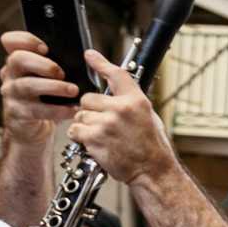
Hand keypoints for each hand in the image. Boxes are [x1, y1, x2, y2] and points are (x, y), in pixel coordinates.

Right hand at [0, 30, 78, 144]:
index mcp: (18, 62)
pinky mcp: (19, 113)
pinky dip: (58, 110)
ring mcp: (12, 94)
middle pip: (18, 59)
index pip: (10, 41)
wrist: (31, 129)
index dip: (26, 39)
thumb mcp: (47, 79)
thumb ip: (57, 65)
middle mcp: (11, 75)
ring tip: (73, 90)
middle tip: (62, 73)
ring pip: (28, 85)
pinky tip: (72, 110)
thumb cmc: (45, 99)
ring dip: (54, 86)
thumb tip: (88, 56)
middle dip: (43, 63)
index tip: (45, 47)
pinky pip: (37, 110)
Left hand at [65, 49, 175, 186]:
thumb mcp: (147, 117)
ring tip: (102, 137)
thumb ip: (129, 102)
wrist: (152, 170)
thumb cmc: (151, 146)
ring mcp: (106, 123)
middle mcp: (121, 109)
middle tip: (103, 123)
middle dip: (90, 110)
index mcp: (136, 101)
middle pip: (88, 98)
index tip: (90, 55)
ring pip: (80, 115)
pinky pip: (75, 131)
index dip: (101, 63)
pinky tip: (95, 144)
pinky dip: (80, 137)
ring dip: (86, 125)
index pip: (117, 74)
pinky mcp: (94, 138)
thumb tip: (114, 90)